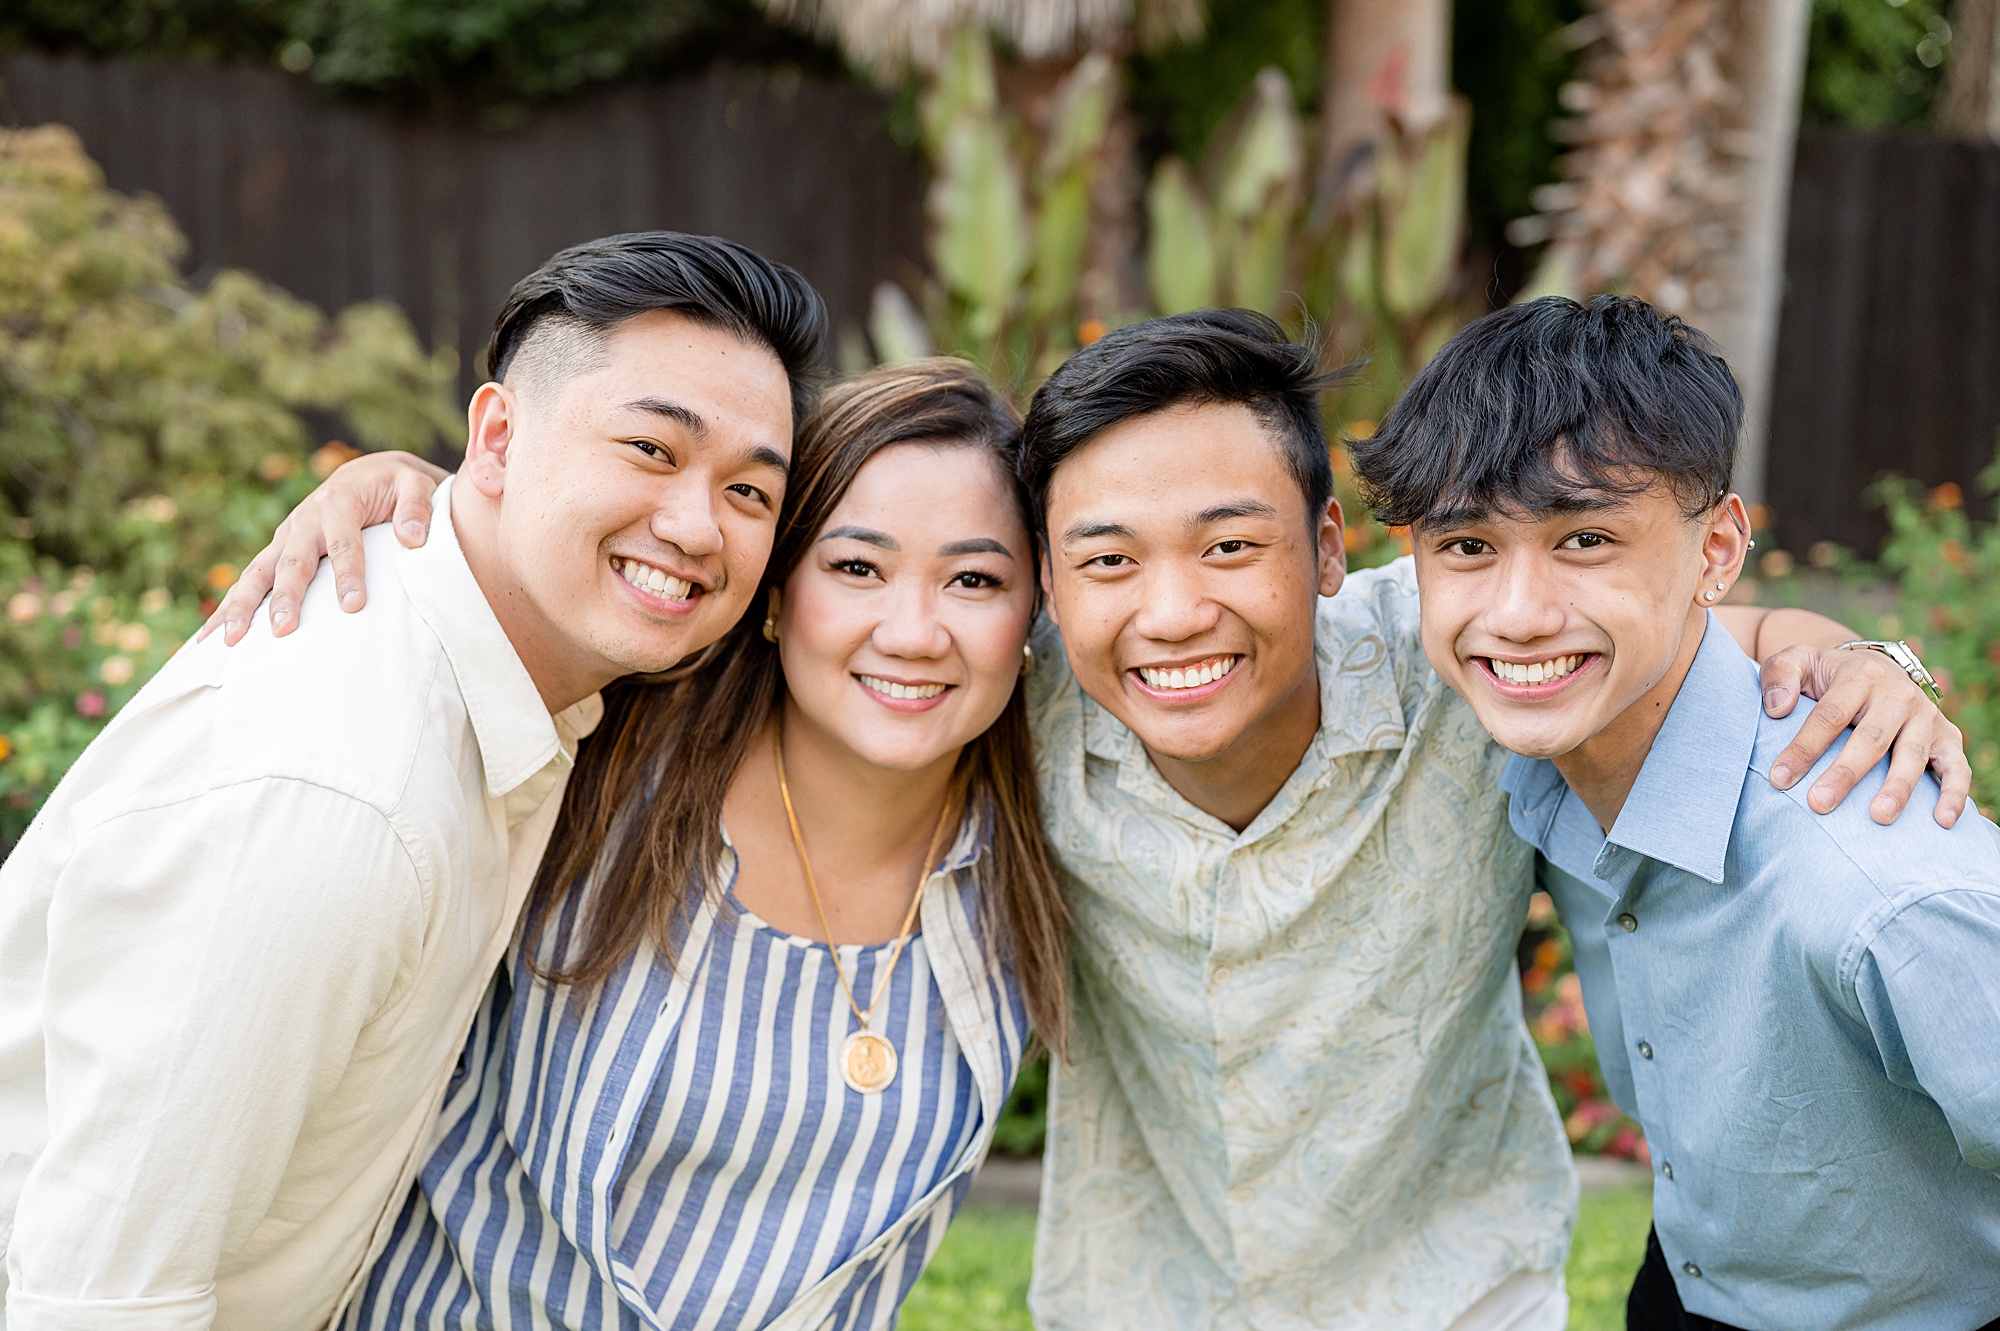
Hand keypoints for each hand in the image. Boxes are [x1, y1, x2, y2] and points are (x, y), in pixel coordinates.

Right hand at [197, 451, 450, 644]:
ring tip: (230, 641)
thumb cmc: (399, 485)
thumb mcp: (418, 485)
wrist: (373, 473)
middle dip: (285, 597)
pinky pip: (251, 579)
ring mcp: (287, 536)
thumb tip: (414, 538)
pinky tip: (212, 637)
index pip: (344, 543)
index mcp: (339, 502)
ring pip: (259, 572)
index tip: (354, 607)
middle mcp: (305, 519)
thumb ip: (418, 507)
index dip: (348, 574)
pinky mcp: (279, 550)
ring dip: (242, 605)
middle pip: (292, 562)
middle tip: (283, 631)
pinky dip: (230, 605)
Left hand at [1759, 644, 1969, 827]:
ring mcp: (1926, 716)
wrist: (1871, 669)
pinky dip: (1954, 793)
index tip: (1779, 778)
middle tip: (1819, 803)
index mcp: (1860, 675)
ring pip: (1913, 755)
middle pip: (1871, 738)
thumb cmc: (1825, 675)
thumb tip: (1777, 707)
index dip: (1804, 748)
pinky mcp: (1948, 736)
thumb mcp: (1797, 661)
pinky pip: (1957, 766)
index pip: (1829, 715)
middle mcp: (1899, 694)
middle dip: (1845, 774)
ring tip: (1879, 817)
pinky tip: (1942, 821)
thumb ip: (1779, 675)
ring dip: (1898, 788)